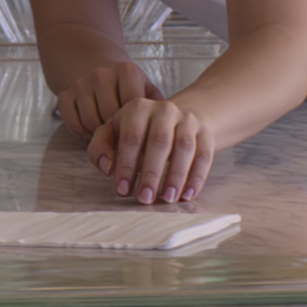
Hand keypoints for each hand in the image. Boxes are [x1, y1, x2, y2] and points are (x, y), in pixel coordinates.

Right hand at [56, 60, 161, 139]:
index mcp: (127, 71)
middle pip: (110, 117)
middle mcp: (102, 73)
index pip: (132, 108)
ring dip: (98, 135)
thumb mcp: (146, 91)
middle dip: (117, 134)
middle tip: (123, 142)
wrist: (99, 70)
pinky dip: (81, 133)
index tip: (139, 137)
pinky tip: (91, 131)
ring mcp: (81, 82)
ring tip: (108, 136)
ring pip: (90, 122)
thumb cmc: (129, 89)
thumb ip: (158, 110)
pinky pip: (72, 122)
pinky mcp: (65, 93)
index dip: (136, 128)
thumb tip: (165, 138)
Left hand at [87, 97, 216, 204]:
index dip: (126, 165)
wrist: (175, 118)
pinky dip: (197, 177)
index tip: (123, 190)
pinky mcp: (205, 133)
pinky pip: (204, 155)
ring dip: (176, 176)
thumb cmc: (137, 131)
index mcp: (138, 108)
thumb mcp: (114, 132)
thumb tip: (107, 168)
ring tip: (167, 199)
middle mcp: (164, 109)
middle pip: (159, 141)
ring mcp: (187, 120)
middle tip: (145, 198)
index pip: (131, 137)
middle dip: (151, 173)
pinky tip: (187, 195)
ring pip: (184, 147)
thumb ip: (100, 148)